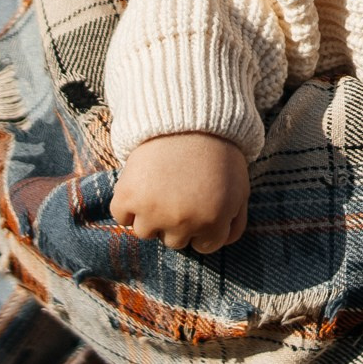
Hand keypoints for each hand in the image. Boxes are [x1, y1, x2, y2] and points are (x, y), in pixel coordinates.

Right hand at [109, 133, 249, 252]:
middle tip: (178, 191)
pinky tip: (141, 183)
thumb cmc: (219, 152)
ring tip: (159, 186)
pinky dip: (127, 203)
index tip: (199, 205)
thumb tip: (220, 244)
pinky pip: (121, 216)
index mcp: (214, 223)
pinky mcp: (128, 198)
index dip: (202, 227)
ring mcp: (153, 213)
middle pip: (174, 241)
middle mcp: (183, 223)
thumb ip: (235, 223)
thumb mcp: (241, 189)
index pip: (204, 247)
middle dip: (177, 221)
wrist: (187, 116)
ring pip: (145, 232)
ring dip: (150, 214)